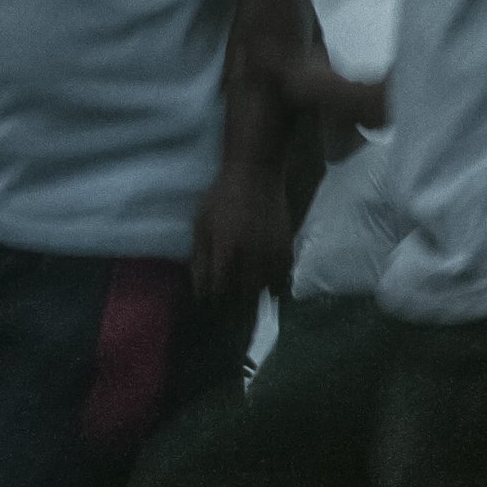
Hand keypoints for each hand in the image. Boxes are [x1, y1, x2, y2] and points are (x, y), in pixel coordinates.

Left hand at [192, 166, 293, 298]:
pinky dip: (274, 287)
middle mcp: (251, 257)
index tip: (207, 305)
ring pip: (263, 290)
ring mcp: (272, 254)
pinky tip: (266, 288)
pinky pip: (282, 279)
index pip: (218, 289)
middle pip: (243, 296)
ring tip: (244, 302)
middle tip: (225, 311)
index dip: (211, 301)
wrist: (257, 174)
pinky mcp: (286, 249)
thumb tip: (200, 289)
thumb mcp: (201, 224)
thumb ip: (201, 258)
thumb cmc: (222, 197)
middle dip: (232, 306)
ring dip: (252, 297)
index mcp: (226, 250)